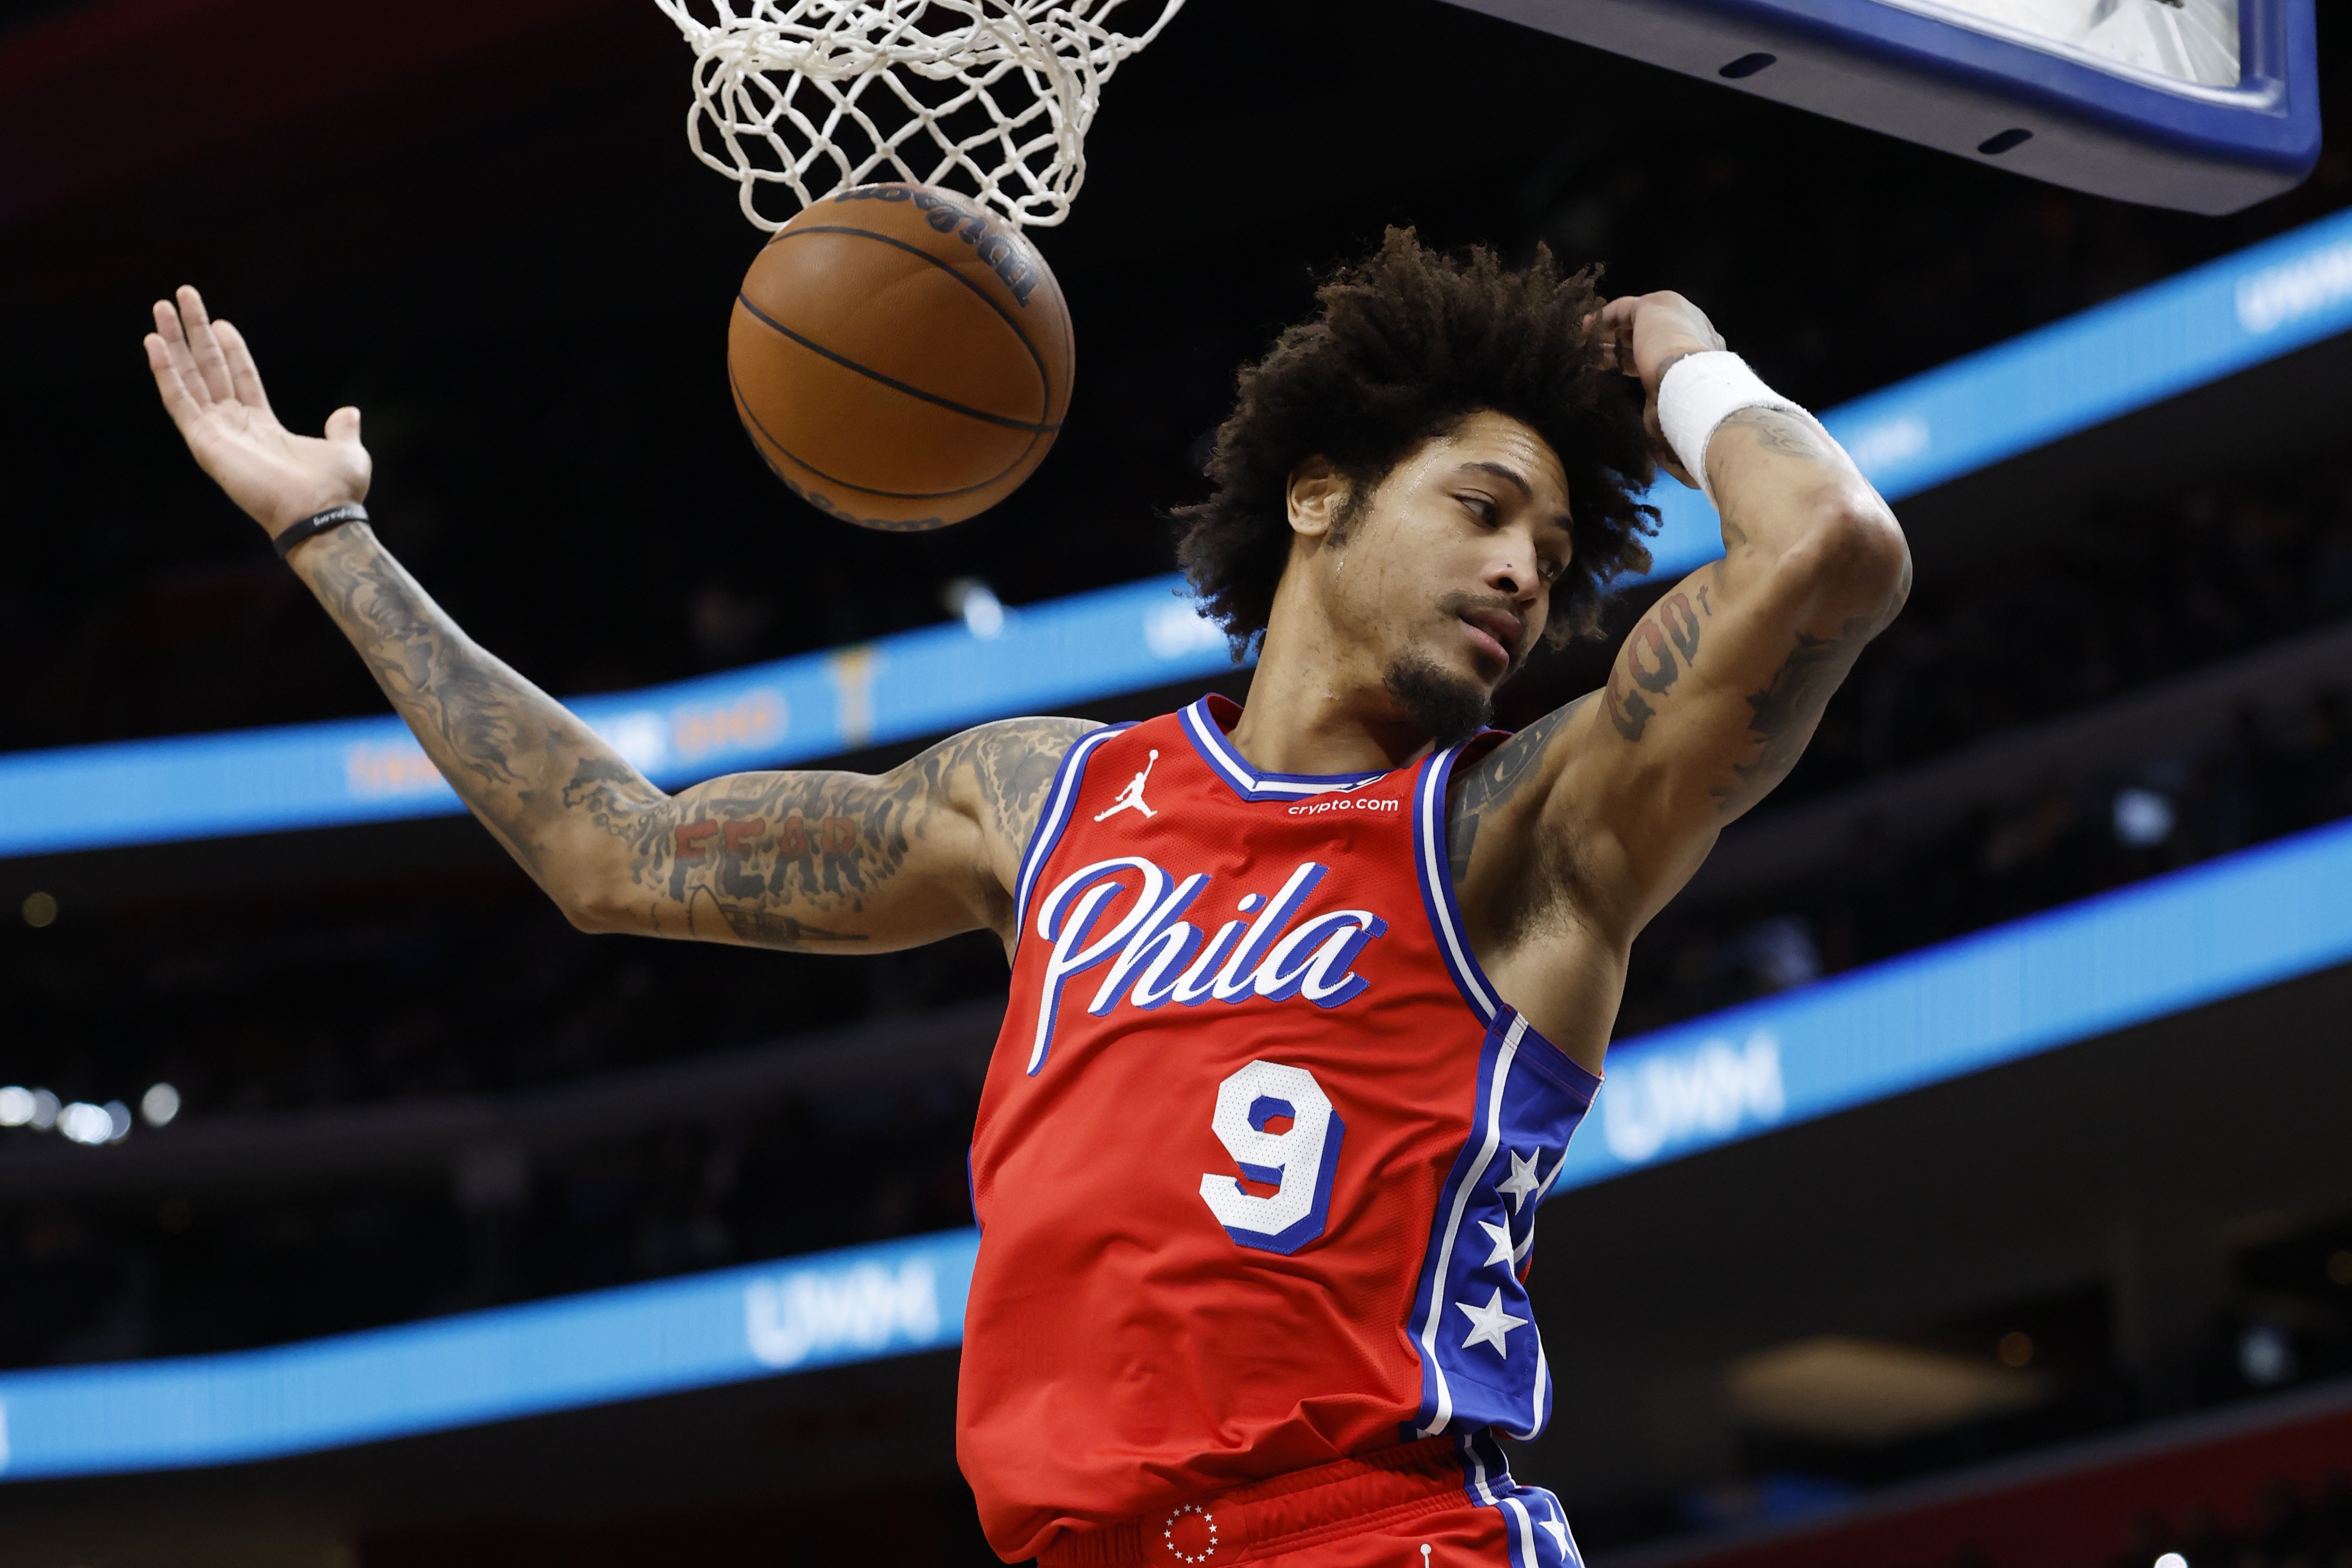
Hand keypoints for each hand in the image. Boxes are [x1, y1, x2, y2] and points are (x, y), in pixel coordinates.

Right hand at [144, 285, 370, 539]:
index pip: (241, 377)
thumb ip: (342, 430)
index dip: (230, 349)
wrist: (322, 514)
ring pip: (188, 378)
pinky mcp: (204, 441)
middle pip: (209, 369)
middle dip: (194, 334)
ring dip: (173, 342)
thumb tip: (349, 412)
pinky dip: (164, 371)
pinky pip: (178, 399)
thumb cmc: (335, 491)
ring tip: (161, 307)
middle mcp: (236, 427)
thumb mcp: (346, 451)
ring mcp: (217, 433)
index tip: (220, 322)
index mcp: (265, 426)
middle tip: (180, 298)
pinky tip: (153, 342)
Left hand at [1596, 291, 1726, 489]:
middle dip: (1618, 347)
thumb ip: (1677, 425)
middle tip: (1595, 362)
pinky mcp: (1654, 306)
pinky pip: (1620, 309)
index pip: (1665, 350)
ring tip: (1582, 351)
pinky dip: (1599, 323)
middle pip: (1646, 333)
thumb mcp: (1681, 416)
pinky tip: (1583, 335)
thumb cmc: (1695, 411)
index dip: (1636, 361)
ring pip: (1632, 322)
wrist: (1700, 390)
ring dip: (1606, 337)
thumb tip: (1681, 473)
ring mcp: (1675, 312)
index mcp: (1703, 350)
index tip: (1616, 373)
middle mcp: (1692, 325)